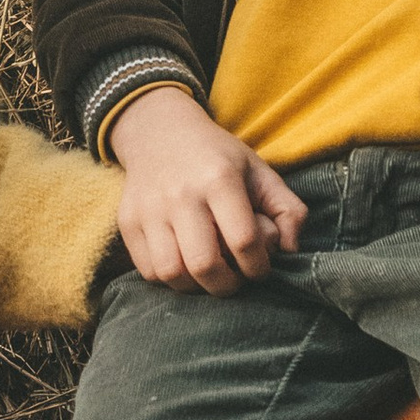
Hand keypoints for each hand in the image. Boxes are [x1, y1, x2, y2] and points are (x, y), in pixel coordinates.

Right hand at [107, 85, 305, 293]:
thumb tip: (291, 249)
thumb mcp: (259, 171)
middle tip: (234, 278)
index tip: (260, 268)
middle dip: (227, 285)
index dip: (258, 266)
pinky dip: (170, 279)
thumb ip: (288, 209)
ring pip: (172, 273)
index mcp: (219, 179)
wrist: (159, 133)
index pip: (244, 240)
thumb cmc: (217, 158)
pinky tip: (184, 265)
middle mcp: (181, 194)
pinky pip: (148, 271)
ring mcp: (149, 209)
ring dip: (196, 286)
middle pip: (205, 264)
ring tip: (208, 274)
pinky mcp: (128, 221)